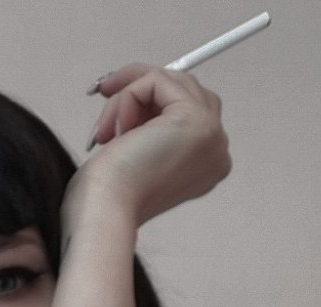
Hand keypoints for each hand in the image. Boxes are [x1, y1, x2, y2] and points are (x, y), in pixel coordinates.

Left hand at [66, 64, 230, 228]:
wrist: (107, 211)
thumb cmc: (110, 196)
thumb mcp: (137, 153)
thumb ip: (149, 125)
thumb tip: (134, 93)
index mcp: (205, 165)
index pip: (186, 109)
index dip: (149, 100)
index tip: (115, 98)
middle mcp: (216, 151)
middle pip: (184, 89)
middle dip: (139, 89)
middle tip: (104, 92)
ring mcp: (212, 135)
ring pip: (169, 82)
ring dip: (127, 97)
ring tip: (106, 130)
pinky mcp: (196, 120)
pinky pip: (157, 81)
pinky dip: (127, 96)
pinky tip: (114, 131)